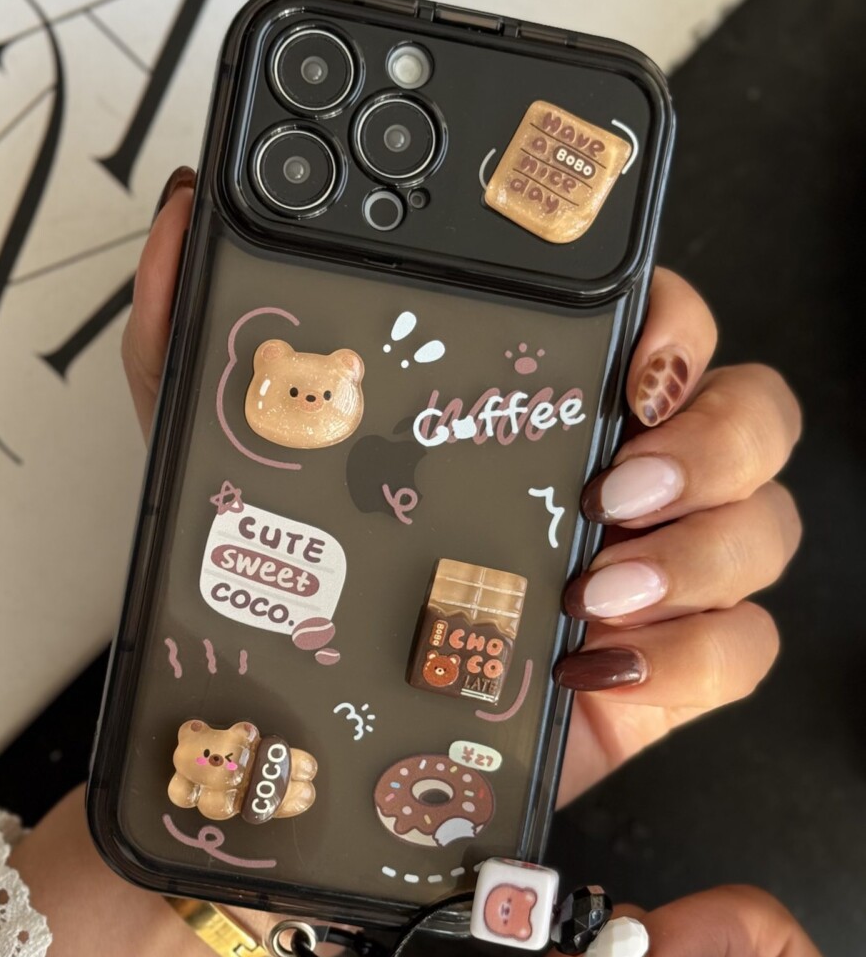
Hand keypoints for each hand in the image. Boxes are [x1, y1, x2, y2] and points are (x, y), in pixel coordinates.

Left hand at [122, 174, 801, 800]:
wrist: (319, 744)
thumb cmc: (306, 586)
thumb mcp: (235, 452)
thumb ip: (204, 330)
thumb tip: (191, 212)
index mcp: (549, 408)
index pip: (664, 323)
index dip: (677, 324)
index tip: (629, 355)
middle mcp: (621, 476)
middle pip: (751, 411)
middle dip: (712, 438)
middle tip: (611, 485)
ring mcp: (651, 574)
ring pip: (765, 525)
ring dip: (704, 550)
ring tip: (592, 588)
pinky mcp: (660, 672)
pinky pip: (743, 647)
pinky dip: (692, 653)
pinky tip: (595, 665)